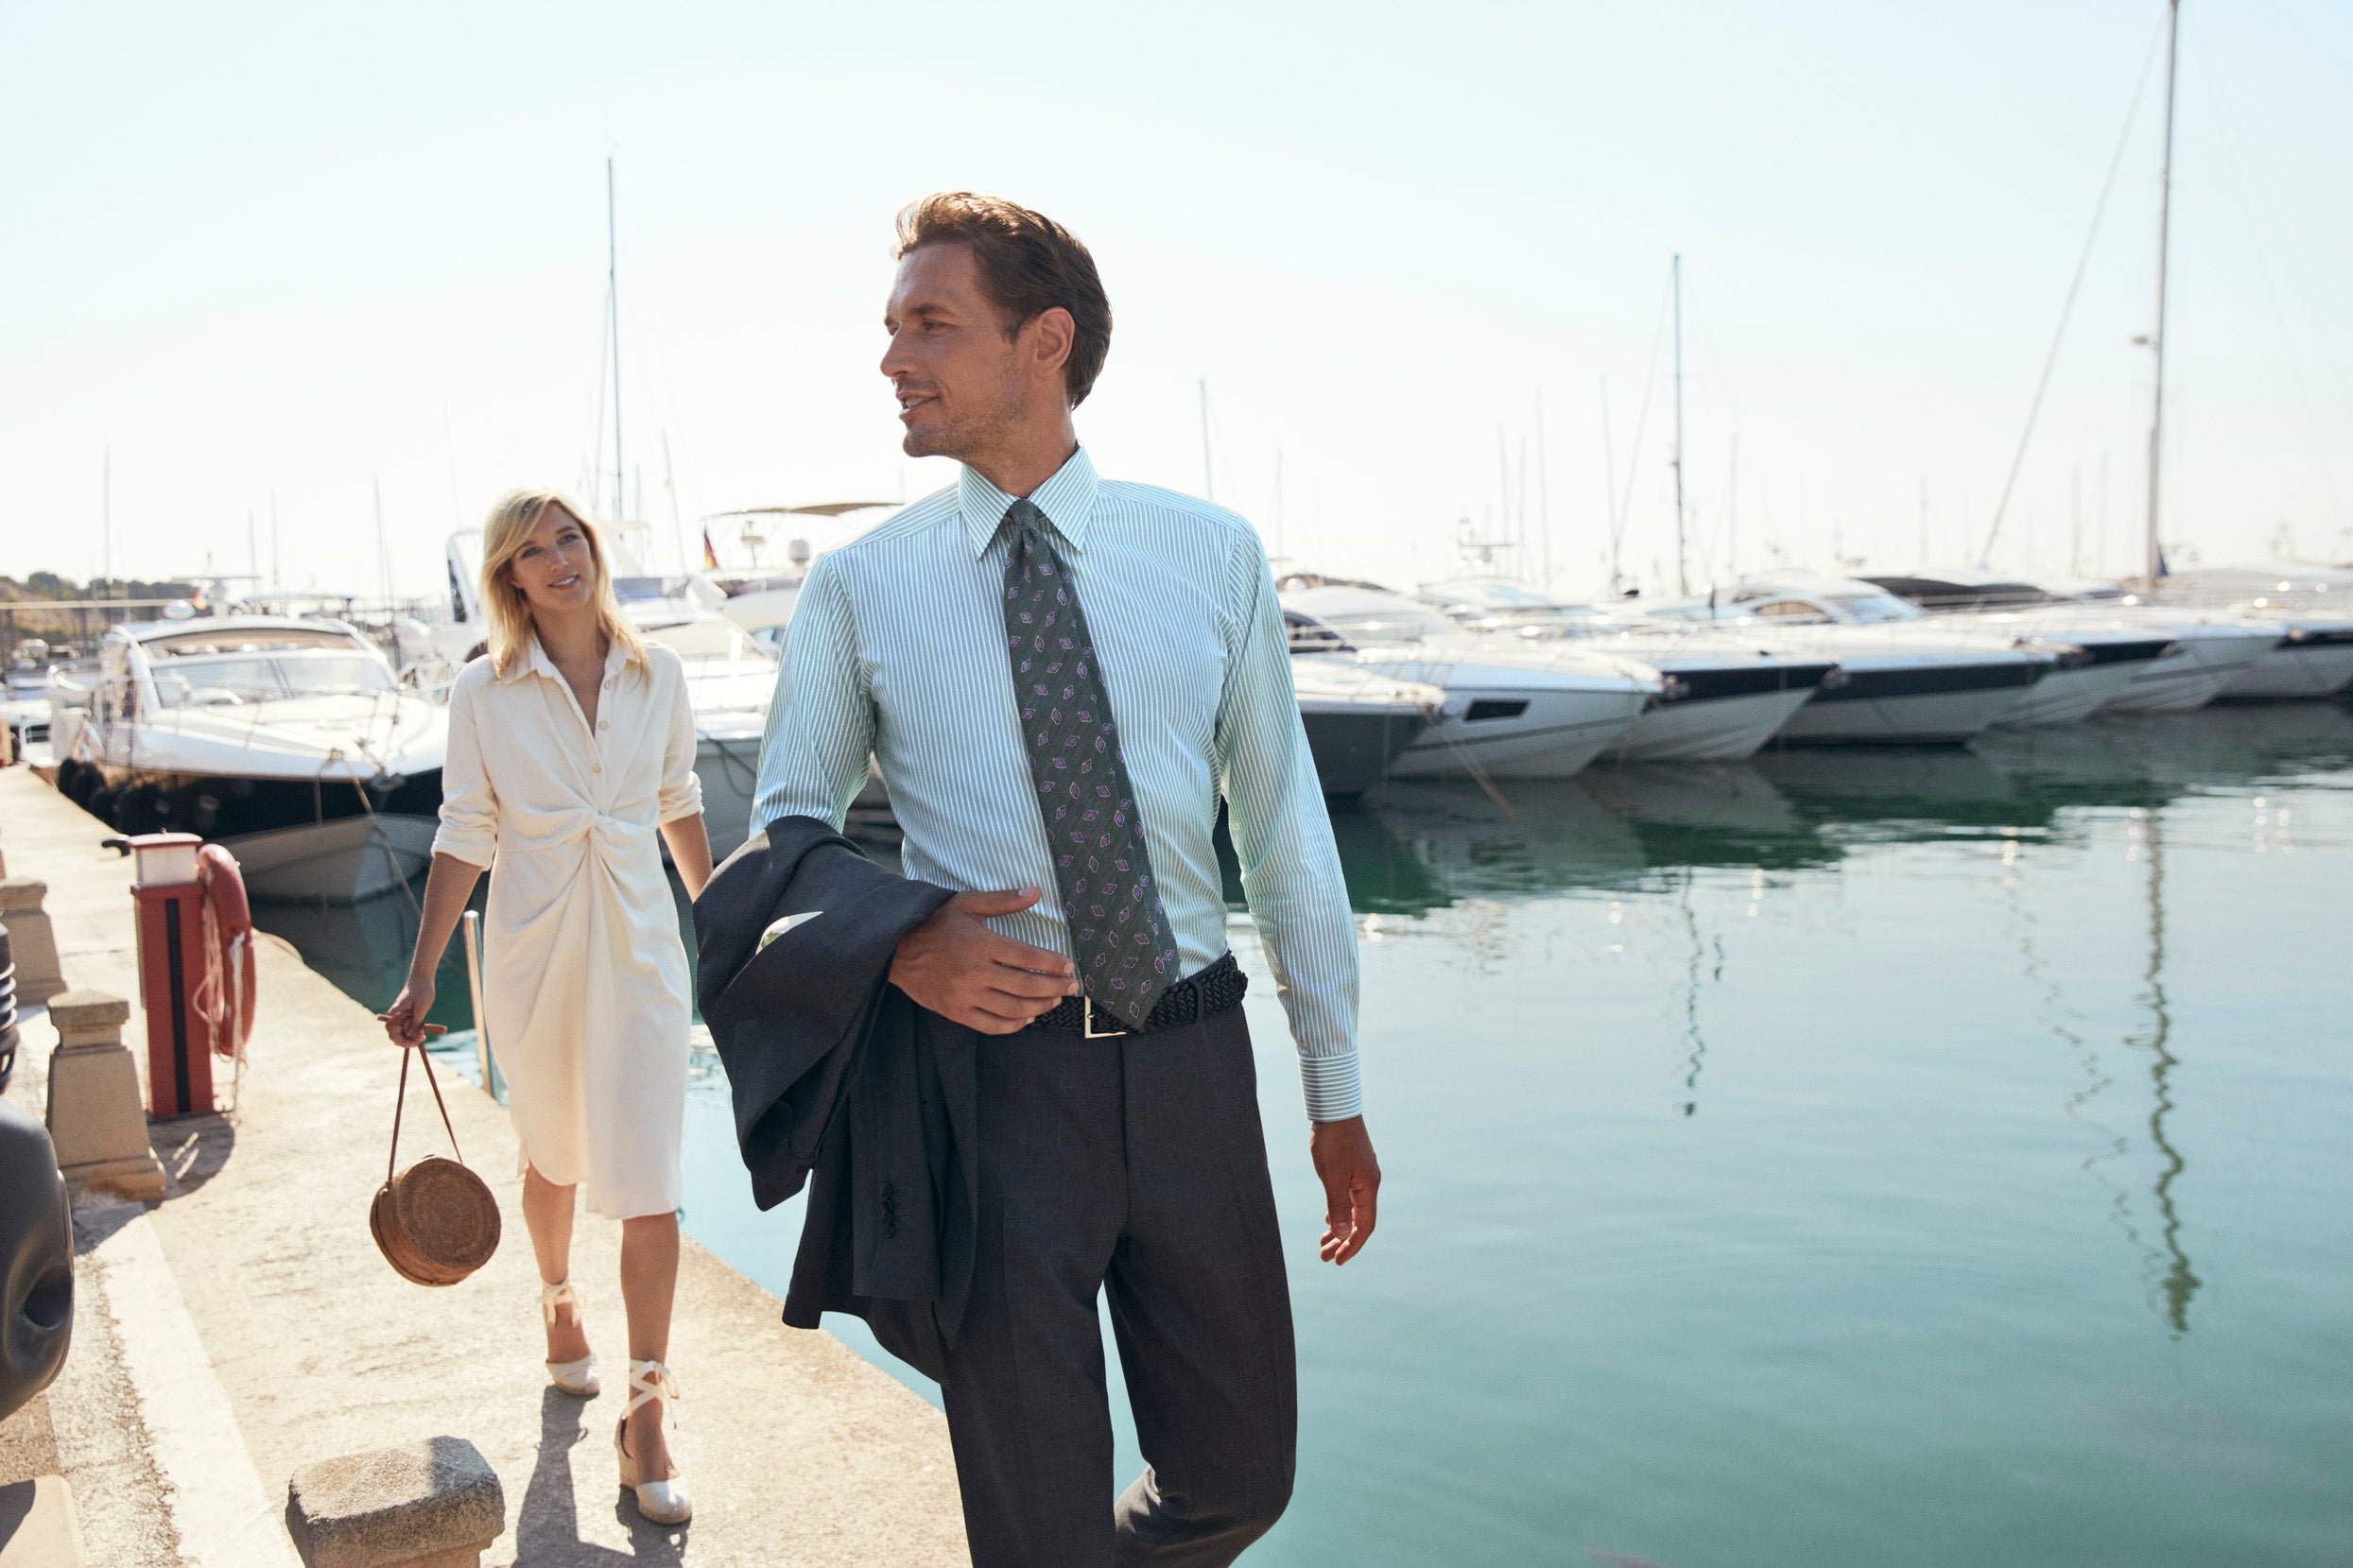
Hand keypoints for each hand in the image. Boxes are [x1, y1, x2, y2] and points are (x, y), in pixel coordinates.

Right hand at [383, 975, 435, 1047]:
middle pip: (396, 1036)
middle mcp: (394, 1017)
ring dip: (411, 1037)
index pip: (393, 1035)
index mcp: (394, 1014)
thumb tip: (409, 1036)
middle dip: (408, 1041)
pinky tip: (421, 1031)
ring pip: (401, 1033)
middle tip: (423, 1037)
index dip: (404, 1041)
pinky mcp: (404, 1015)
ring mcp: (399, 1016)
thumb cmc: (422, 990)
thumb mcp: (421, 1008)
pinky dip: (412, 1032)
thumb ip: (415, 1022)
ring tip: (423, 1035)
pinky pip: (406, 1027)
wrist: (422, 978)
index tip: (419, 1039)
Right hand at [889, 887, 1078, 1033]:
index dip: (1052, 962)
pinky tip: (1026, 1018)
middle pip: (1025, 985)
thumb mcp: (966, 904)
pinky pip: (990, 1025)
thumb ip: (1002, 900)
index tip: (1068, 965)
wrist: (895, 950)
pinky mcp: (954, 1012)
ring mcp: (964, 996)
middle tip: (1071, 986)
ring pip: (1012, 1008)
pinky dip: (1013, 1025)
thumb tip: (1036, 892)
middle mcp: (973, 972)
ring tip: (1054, 1000)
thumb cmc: (934, 924)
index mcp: (980, 944)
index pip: (1026, 956)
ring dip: (1039, 1006)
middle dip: (1054, 987)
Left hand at [1310, 1115, 1380, 1264]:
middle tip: (1324, 1258)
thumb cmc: (1333, 1140)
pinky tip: (1329, 1217)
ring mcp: (1362, 1176)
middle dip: (1342, 1242)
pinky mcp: (1354, 1168)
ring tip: (1323, 1243)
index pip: (1364, 1227)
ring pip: (1353, 1210)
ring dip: (1339, 1228)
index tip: (1336, 1262)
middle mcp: (1369, 1184)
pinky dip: (1340, 1211)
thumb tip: (1342, 1235)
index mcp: (1368, 1188)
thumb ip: (1338, 1206)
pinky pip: (1349, 1198)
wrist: (1335, 1107)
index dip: (1351, 1246)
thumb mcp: (1332, 1176)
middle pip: (1359, 1222)